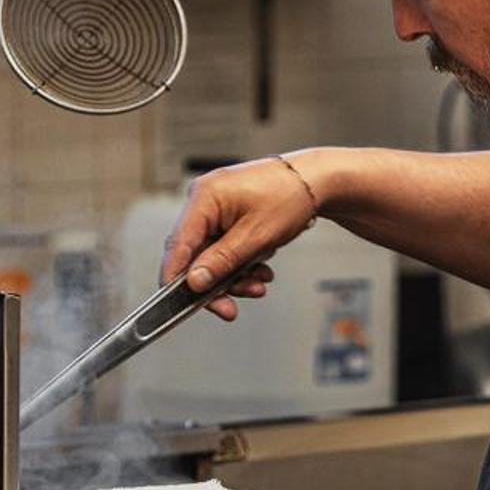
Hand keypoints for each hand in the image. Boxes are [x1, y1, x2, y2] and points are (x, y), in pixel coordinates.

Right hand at [159, 155, 327, 318]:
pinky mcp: (226, 214)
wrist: (315, 181)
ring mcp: (215, 207)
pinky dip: (240, 262)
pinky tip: (260, 269)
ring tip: (260, 282)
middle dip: (217, 282)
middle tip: (230, 308)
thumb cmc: (289, 197)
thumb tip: (193, 282)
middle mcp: (204, 200)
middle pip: (194, 254)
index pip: (178, 244)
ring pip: (211, 255)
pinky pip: (223, 246)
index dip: (175, 277)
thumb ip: (221, 262)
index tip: (177, 304)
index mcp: (204, 197)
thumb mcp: (256, 237)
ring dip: (234, 275)